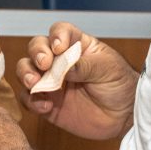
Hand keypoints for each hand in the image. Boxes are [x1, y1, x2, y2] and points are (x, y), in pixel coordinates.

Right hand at [16, 22, 137, 139]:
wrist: (124, 118)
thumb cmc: (120, 86)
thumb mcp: (108, 69)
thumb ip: (85, 66)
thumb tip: (63, 67)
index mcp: (76, 45)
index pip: (60, 31)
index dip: (56, 36)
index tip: (59, 48)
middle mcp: (59, 61)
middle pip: (37, 47)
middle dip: (36, 53)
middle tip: (44, 65)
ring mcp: (51, 81)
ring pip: (26, 70)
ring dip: (26, 74)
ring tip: (35, 84)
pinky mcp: (47, 103)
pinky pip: (29, 99)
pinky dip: (31, 101)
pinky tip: (46, 107)